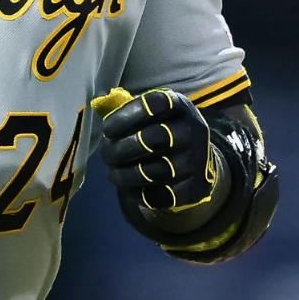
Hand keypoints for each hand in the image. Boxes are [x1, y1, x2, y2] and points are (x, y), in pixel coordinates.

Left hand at [95, 88, 219, 211]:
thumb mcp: (155, 114)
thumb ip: (130, 110)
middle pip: (154, 139)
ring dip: (126, 174)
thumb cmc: (165, 131)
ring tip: (113, 173)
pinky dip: (139, 194)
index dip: (125, 116)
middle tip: (106, 155)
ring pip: (155, 171)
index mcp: (180, 106)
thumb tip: (100, 107)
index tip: (107, 129)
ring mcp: (196, 160)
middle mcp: (193, 130)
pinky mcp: (194, 187)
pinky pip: (161, 195)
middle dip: (121, 149)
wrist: (198, 161)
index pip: (154, 104)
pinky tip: (129, 189)